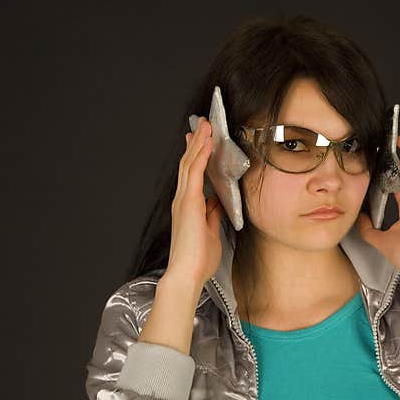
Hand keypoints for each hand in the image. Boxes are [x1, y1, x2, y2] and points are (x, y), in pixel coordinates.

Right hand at [163, 116, 225, 288]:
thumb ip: (213, 215)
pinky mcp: (188, 202)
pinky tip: (207, 143)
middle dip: (196, 143)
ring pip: (189, 163)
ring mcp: (183, 200)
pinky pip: (194, 173)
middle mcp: (182, 200)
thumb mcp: (211, 232)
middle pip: (188, 164)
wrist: (187, 274)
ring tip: (206, 126)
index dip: (196, 156)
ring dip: (199, 143)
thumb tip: (217, 202)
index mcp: (188, 207)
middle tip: (202, 125)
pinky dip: (201, 155)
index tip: (200, 142)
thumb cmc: (198, 260)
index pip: (191, 175)